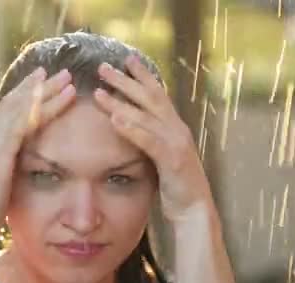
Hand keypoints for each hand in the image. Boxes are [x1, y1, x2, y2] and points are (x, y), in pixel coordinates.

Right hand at [0, 67, 76, 240]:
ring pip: (20, 108)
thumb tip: (2, 153)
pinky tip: (59, 99)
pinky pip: (22, 123)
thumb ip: (1, 164)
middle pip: (14, 103)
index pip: (8, 112)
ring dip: (44, 91)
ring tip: (65, 78)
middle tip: (58, 72)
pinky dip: (41, 108)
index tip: (43, 83)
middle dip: (36, 86)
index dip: (25, 95)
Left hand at [93, 56, 214, 224]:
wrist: (195, 211)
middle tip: (103, 68)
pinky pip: (149, 141)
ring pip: (146, 116)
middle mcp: (177, 130)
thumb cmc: (176, 186)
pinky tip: (115, 120)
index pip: (158, 94)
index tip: (127, 59)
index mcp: (174, 127)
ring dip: (121, 103)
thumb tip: (134, 128)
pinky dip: (132, 129)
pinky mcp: (172, 160)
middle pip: (150, 98)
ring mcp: (176, 143)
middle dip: (126, 81)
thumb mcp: (163, 157)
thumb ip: (152, 140)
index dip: (143, 76)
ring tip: (99, 93)